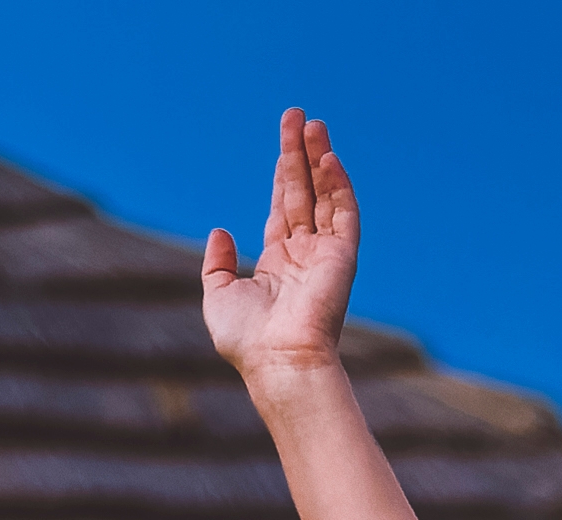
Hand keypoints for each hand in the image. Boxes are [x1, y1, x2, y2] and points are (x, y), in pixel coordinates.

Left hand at [201, 111, 360, 378]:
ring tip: (313, 125)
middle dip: (299, 154)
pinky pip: (344, 213)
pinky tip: (327, 159)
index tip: (284, 138)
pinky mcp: (343, 257)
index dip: (283, 172)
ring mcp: (325, 254)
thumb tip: (220, 230)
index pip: (282, 205)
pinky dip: (338, 185)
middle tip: (297, 116)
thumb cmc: (247, 340)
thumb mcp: (219, 296)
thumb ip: (217, 264)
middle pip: (303, 192)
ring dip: (320, 160)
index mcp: (278, 263)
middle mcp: (304, 254)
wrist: (279, 362)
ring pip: (324, 195)